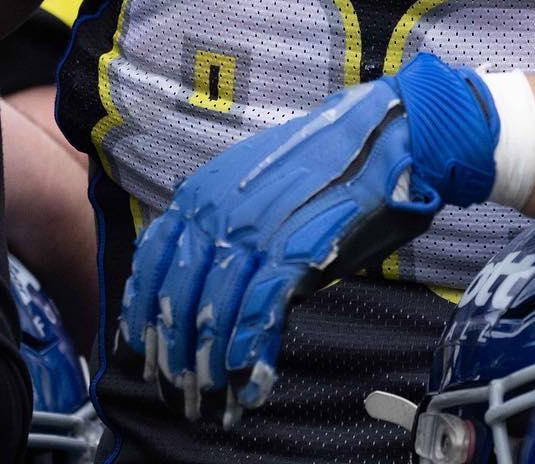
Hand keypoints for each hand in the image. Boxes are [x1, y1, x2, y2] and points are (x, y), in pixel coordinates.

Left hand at [118, 53, 496, 425]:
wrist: (393, 133)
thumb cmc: (335, 156)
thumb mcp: (265, 179)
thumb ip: (234, 223)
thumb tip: (217, 276)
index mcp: (207, 188)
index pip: (153, 260)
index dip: (141, 312)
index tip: (143, 349)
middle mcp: (221, 209)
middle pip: (176, 295)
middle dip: (172, 353)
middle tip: (176, 393)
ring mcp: (256, 230)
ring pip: (212, 311)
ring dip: (207, 366)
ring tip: (209, 402)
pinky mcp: (294, 251)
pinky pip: (257, 312)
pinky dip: (246, 352)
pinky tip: (245, 380)